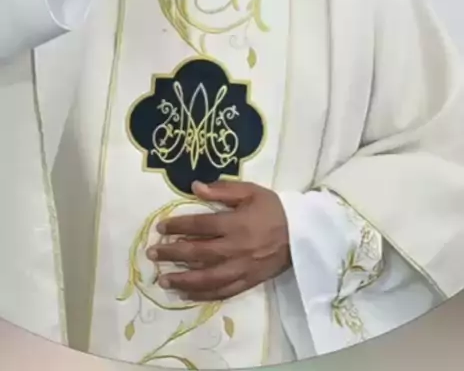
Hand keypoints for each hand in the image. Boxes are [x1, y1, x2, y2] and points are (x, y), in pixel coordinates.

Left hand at [146, 181, 290, 301]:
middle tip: (152, 254)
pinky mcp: (246, 282)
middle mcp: (235, 248)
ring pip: (206, 277)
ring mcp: (240, 268)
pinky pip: (221, 292)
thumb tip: (195, 187)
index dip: (178, 226)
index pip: (200, 225)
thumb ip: (223, 190)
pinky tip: (186, 293)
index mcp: (235, 224)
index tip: (160, 228)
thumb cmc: (273, 209)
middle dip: (172, 253)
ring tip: (162, 279)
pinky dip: (202, 294)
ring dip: (182, 279)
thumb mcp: (251, 191)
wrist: (301, 234)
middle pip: (198, 252)